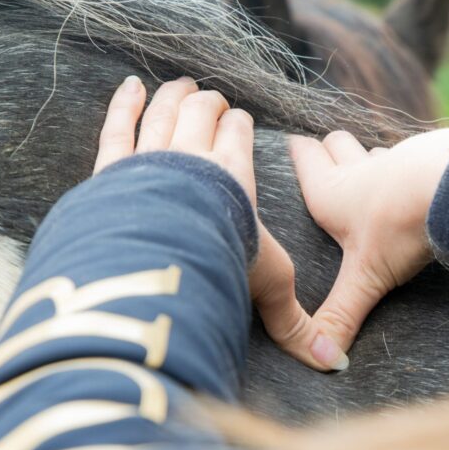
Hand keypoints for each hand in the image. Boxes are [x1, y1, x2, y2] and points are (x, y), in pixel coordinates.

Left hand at [94, 75, 348, 370]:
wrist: (164, 252)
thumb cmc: (222, 264)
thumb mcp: (268, 288)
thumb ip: (294, 323)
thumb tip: (333, 364)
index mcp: (235, 176)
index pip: (238, 136)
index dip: (240, 126)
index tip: (240, 119)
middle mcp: (195, 158)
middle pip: (202, 116)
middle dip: (209, 104)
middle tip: (212, 98)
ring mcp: (153, 158)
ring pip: (164, 113)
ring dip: (174, 96)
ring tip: (180, 84)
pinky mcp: (115, 167)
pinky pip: (119, 125)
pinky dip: (124, 103)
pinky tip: (129, 86)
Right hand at [290, 127, 448, 351]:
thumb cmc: (400, 226)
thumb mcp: (366, 278)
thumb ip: (342, 316)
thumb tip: (325, 360)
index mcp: (332, 193)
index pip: (303, 155)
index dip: (296, 152)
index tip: (290, 147)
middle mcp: (360, 170)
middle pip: (336, 143)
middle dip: (330, 150)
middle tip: (327, 161)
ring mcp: (397, 160)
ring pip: (374, 150)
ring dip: (370, 160)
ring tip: (370, 179)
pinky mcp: (431, 158)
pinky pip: (413, 158)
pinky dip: (408, 169)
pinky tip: (415, 188)